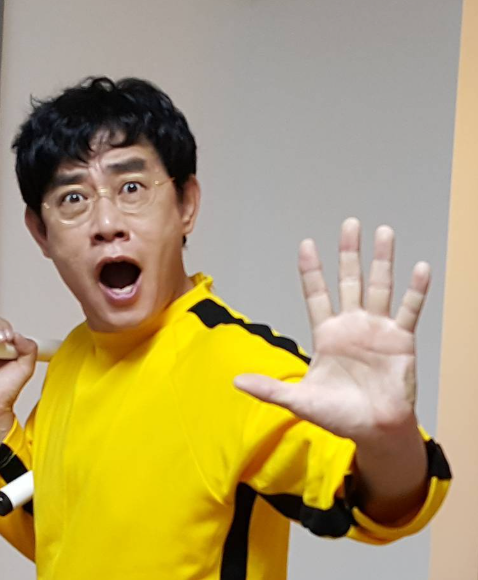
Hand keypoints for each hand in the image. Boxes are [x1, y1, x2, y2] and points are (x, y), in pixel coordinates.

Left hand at [235, 218, 429, 445]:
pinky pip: (409, 310)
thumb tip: (235, 381)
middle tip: (350, 224)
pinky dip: (415, 290)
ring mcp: (377, 330)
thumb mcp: (300, 400)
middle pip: (349, 280)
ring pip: (379, 287)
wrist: (374, 431)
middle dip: (349, 253)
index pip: (316, 294)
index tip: (307, 244)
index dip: (311, 270)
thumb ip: (270, 389)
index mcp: (326, 334)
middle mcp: (351, 325)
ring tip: (384, 232)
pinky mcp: (401, 340)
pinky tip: (420, 267)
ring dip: (382, 261)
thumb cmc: (338, 415)